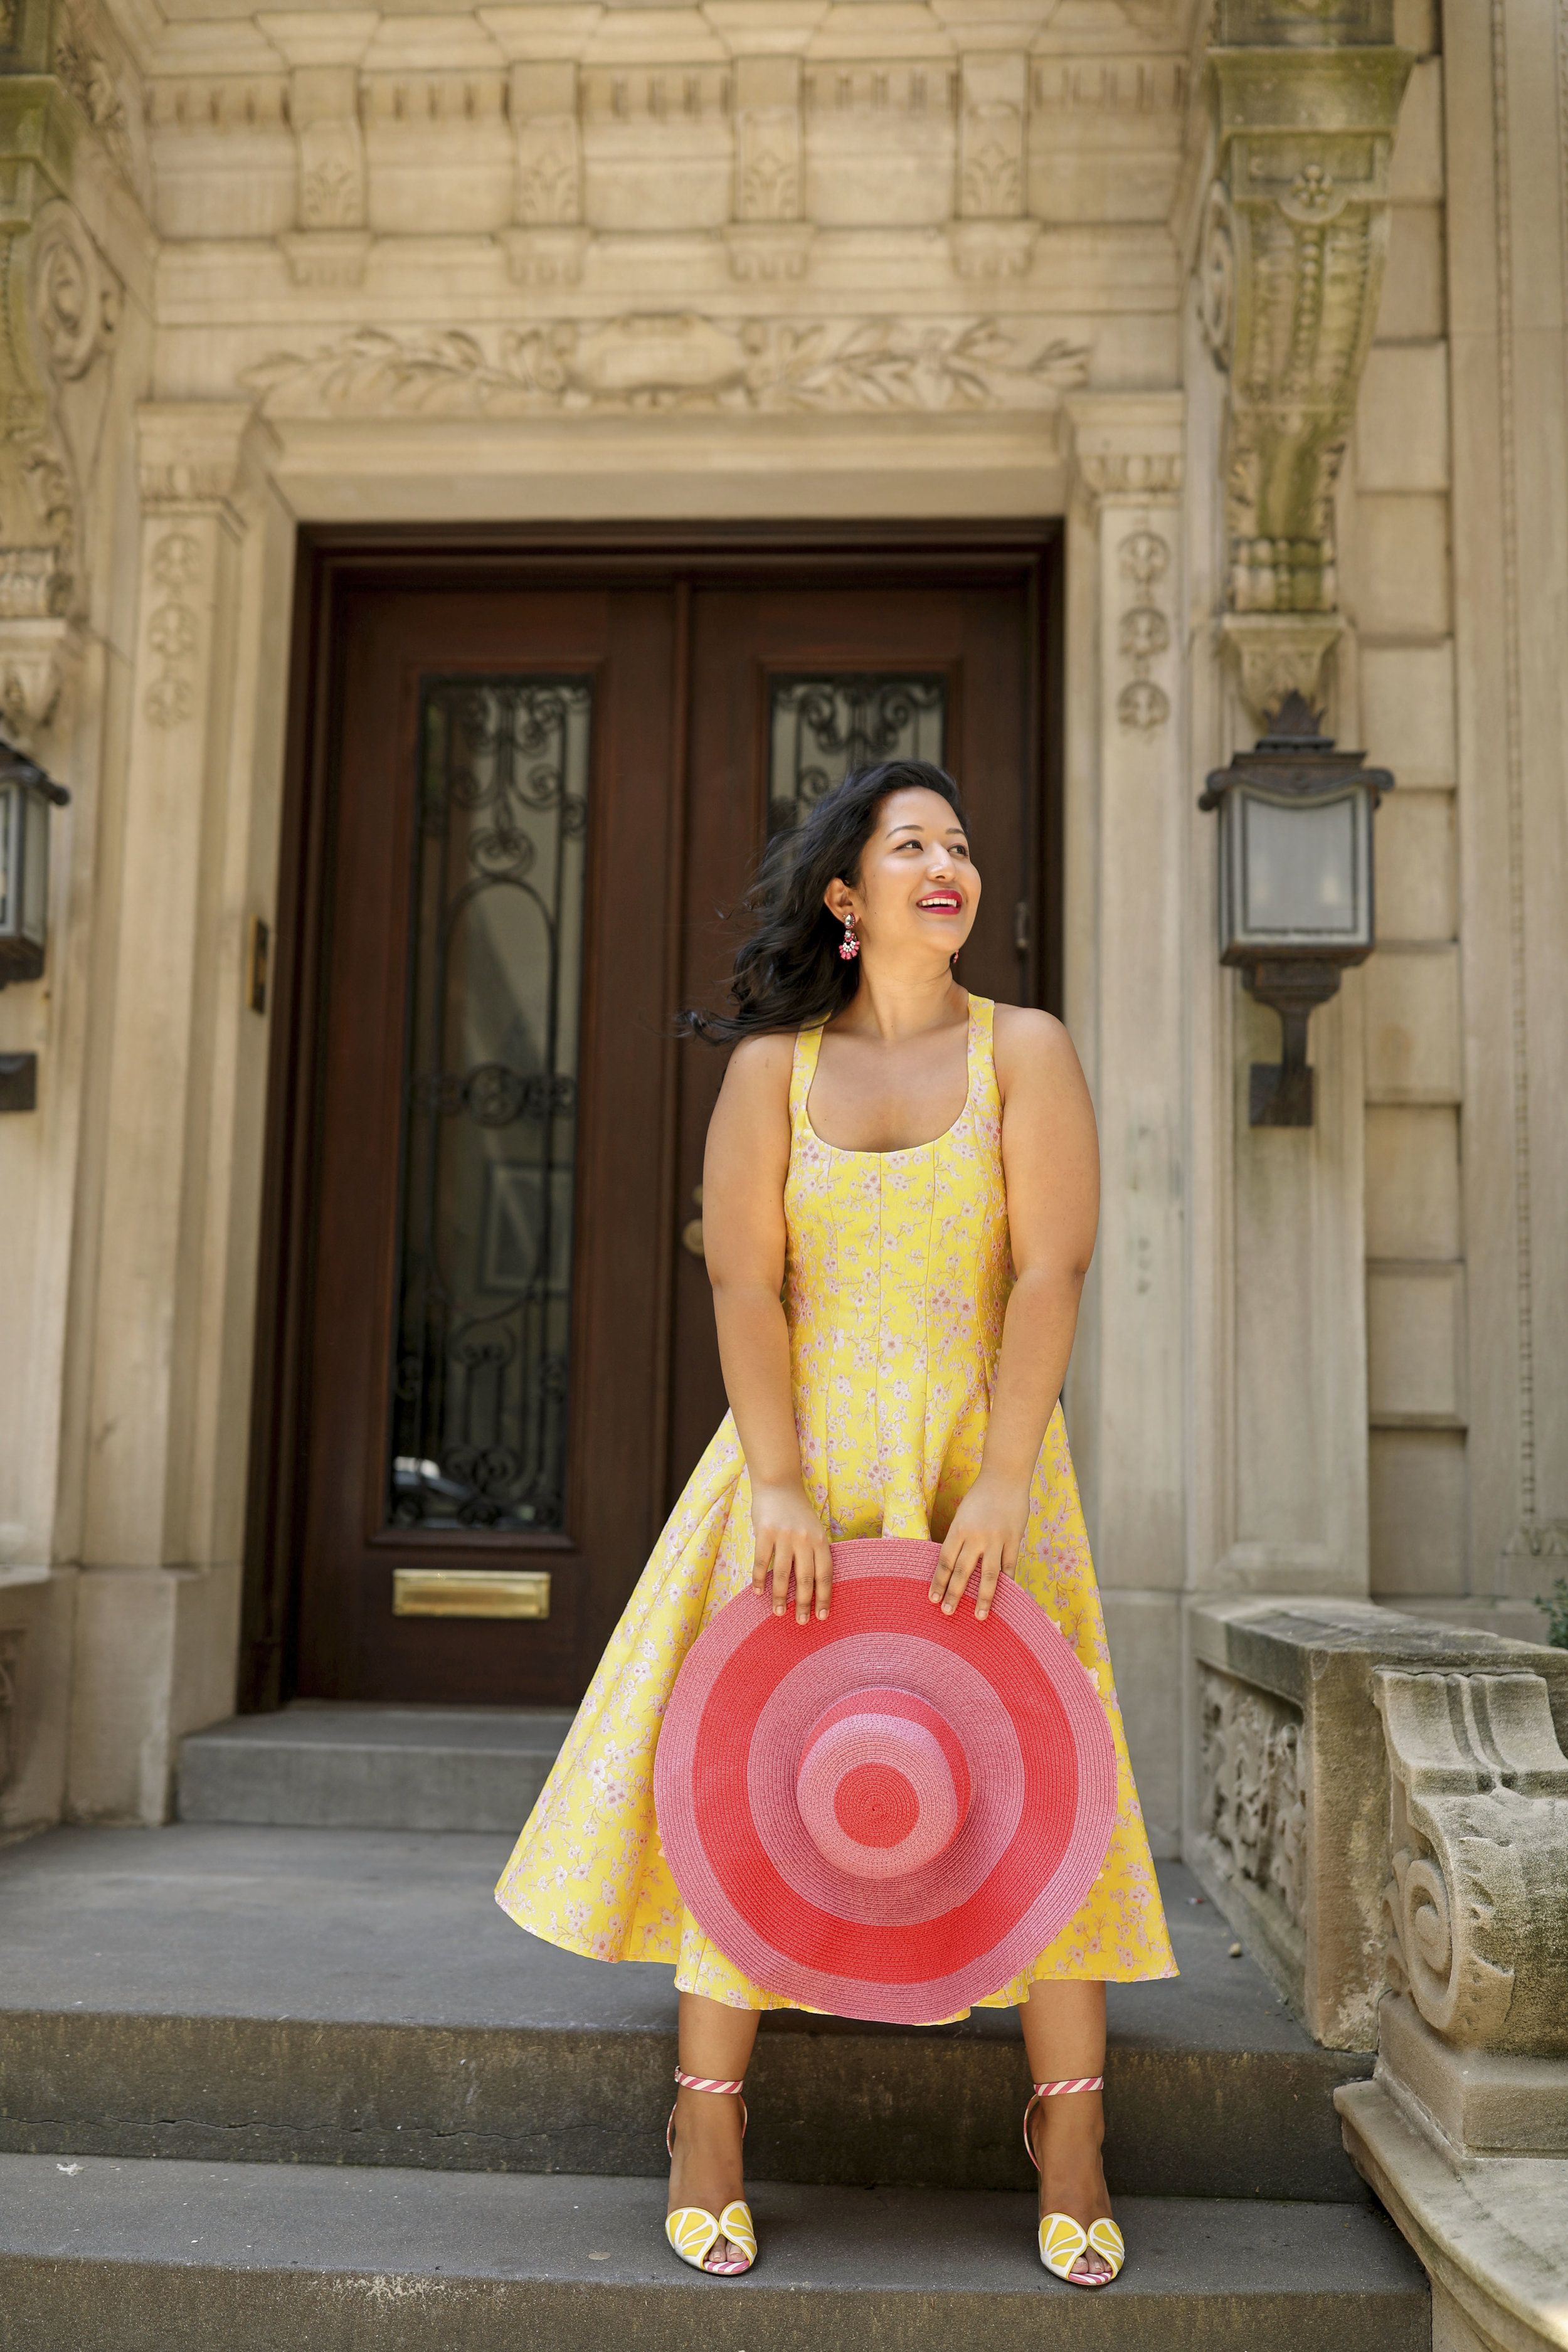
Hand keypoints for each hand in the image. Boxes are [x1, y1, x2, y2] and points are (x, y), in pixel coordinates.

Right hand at [751, 1479, 832, 1624]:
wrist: (778, 1484)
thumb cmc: (798, 1512)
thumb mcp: (815, 1529)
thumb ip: (816, 1552)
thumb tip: (816, 1586)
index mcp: (820, 1539)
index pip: (825, 1574)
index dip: (824, 1597)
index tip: (822, 1616)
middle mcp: (804, 1538)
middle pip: (805, 1578)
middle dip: (803, 1603)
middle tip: (801, 1622)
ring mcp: (784, 1535)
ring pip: (783, 1574)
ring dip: (780, 1597)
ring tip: (779, 1613)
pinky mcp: (765, 1532)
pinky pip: (762, 1562)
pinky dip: (760, 1580)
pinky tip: (759, 1593)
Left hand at [929, 1470, 1030, 1620]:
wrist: (1005, 1477)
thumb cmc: (980, 1496)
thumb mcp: (962, 1515)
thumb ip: (959, 1539)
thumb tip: (953, 1566)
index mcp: (958, 1529)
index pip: (945, 1561)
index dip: (938, 1581)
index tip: (932, 1598)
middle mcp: (975, 1537)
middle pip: (962, 1571)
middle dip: (954, 1594)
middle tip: (947, 1612)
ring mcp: (996, 1539)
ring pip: (988, 1575)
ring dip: (982, 1598)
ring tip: (978, 1616)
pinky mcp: (1014, 1540)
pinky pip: (1009, 1567)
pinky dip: (1007, 1583)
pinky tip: (1005, 1598)